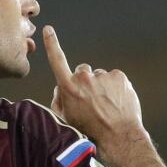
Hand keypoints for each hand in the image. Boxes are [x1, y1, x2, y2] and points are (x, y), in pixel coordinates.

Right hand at [42, 25, 144, 145]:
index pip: (57, 60)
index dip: (52, 44)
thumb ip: (58, 100)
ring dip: (101, 86)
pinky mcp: (118, 76)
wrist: (118, 136)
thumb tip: (60, 87)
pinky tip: (116, 102)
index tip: (49, 30)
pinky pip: (113, 78)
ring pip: (99, 76)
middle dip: (86, 82)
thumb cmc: (90, 131)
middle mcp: (84, 78)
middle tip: (93, 101)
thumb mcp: (66, 119)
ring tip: (107, 105)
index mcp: (68, 87)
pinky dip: (115, 88)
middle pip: (82, 71)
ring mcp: (102, 76)